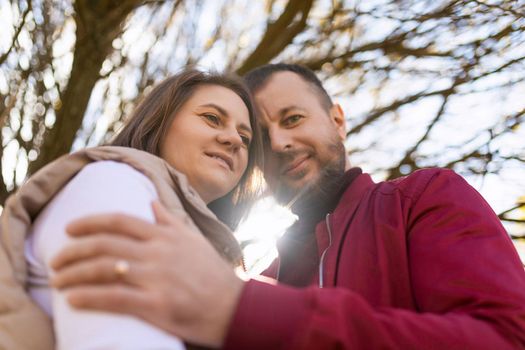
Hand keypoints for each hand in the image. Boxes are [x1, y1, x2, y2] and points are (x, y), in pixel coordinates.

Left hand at [51, 201, 244, 347]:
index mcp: (165, 235)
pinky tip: (72, 300)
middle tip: (56, 261)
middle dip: (73, 251)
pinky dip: (89, 298)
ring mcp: (156, 277)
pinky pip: (114, 298)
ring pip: (104, 270)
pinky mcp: (156, 304)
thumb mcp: (193, 239)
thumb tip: (152, 201)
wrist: (233, 306)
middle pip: (104, 245)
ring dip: (74, 275)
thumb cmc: (213, 272)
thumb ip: (170, 220)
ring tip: (57, 282)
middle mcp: (158, 252)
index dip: (89, 222)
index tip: (69, 228)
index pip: (119, 221)